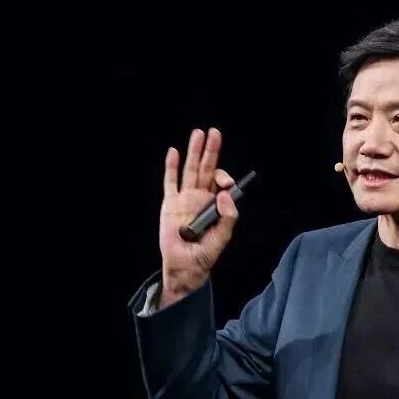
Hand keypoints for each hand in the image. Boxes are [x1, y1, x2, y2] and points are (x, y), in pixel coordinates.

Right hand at [158, 128, 238, 307]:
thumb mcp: (223, 237)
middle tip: (214, 132)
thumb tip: (225, 194)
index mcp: (215, 204)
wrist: (185, 266)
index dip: (224, 177)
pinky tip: (174, 152)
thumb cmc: (205, 254)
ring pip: (190, 170)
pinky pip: (170, 182)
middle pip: (206, 169)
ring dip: (194, 152)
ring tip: (198, 134)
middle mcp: (200, 197)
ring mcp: (184, 199)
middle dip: (210, 150)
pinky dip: (171, 167)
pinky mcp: (170, 204)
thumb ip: (228, 217)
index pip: (220, 182)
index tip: (227, 183)